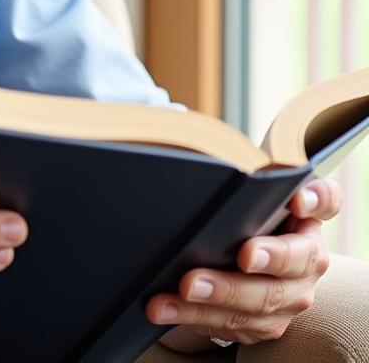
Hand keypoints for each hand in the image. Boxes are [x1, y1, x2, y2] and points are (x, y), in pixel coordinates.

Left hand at [150, 177, 341, 351]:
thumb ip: (237, 183)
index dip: (315, 198)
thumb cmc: (235, 216)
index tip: (297, 199)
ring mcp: (290, 295)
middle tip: (242, 255)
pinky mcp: (266, 323)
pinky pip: (233, 323)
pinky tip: (167, 307)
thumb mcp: (241, 196)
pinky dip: (194, 315)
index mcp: (305, 216)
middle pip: (296, 260)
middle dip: (269, 257)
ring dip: (220, 294)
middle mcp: (308, 258)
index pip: (325, 199)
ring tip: (186, 287)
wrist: (235, 260)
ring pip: (261, 299)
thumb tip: (205, 169)